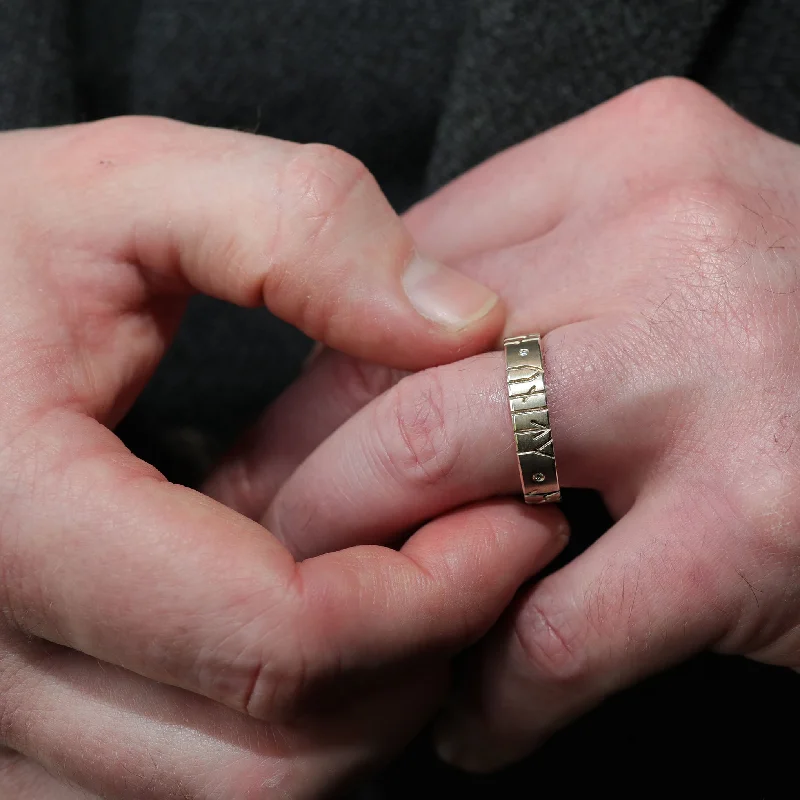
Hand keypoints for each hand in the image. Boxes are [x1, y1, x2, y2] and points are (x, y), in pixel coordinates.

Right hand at [0, 116, 549, 797]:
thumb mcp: (136, 190)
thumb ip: (300, 231)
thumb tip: (463, 326)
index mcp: (15, 516)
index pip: (279, 636)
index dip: (434, 593)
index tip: (515, 520)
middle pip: (270, 752)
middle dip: (415, 662)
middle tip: (486, 554)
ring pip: (234, 792)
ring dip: (361, 707)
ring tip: (419, 586)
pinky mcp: (16, 718)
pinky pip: (177, 786)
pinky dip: (282, 731)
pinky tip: (323, 629)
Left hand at [210, 78, 799, 771]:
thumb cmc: (789, 331)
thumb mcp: (663, 255)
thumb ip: (529, 289)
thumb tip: (371, 375)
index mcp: (627, 164)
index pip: (401, 274)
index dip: (317, 375)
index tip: (274, 445)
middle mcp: (671, 238)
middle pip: (398, 362)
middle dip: (304, 473)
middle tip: (265, 538)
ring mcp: (720, 371)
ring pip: (443, 466)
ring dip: (369, 569)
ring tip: (344, 621)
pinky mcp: (765, 521)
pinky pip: (559, 625)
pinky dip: (495, 686)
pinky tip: (475, 710)